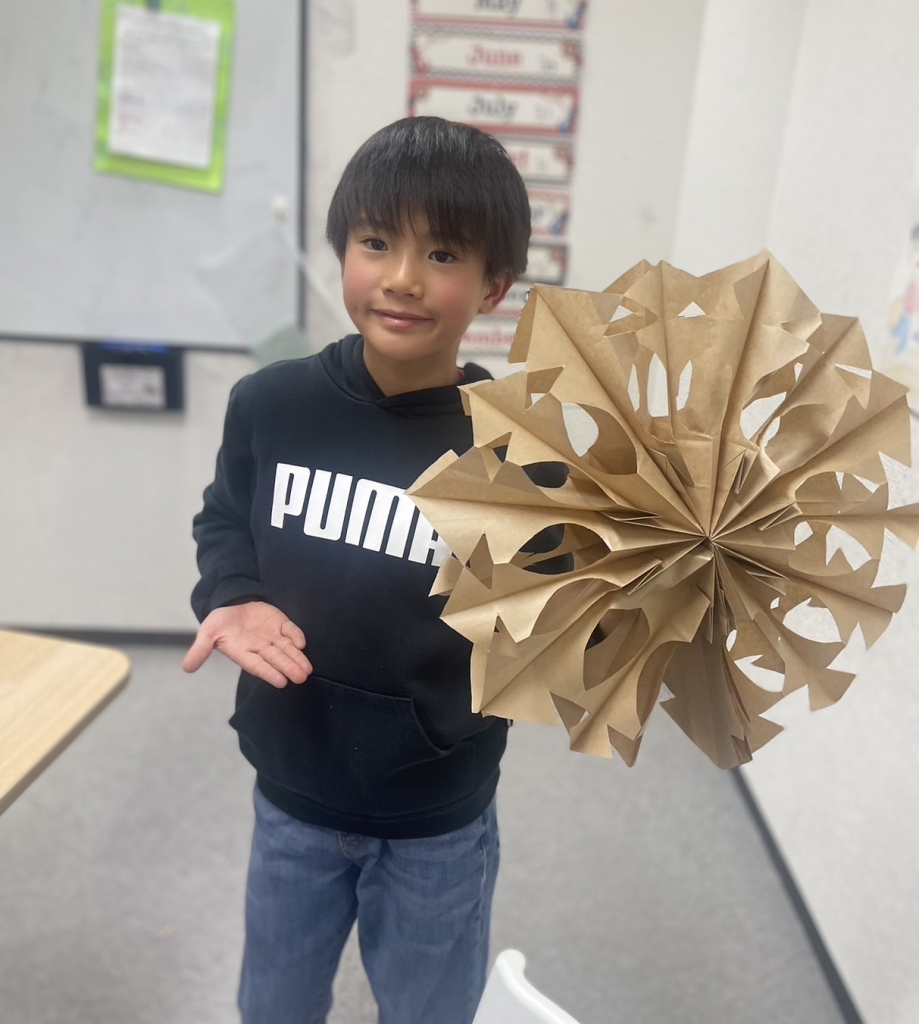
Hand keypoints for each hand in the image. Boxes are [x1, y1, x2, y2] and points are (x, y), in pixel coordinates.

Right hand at [183, 601, 311, 687]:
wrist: (233, 604)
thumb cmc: (220, 623)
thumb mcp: (207, 632)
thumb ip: (200, 649)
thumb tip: (187, 668)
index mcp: (243, 652)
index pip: (257, 666)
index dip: (269, 673)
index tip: (281, 682)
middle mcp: (260, 647)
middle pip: (276, 659)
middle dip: (288, 667)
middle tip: (301, 678)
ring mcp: (272, 636)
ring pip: (286, 649)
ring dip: (297, 658)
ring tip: (307, 670)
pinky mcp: (280, 624)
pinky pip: (290, 631)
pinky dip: (296, 636)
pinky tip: (302, 643)